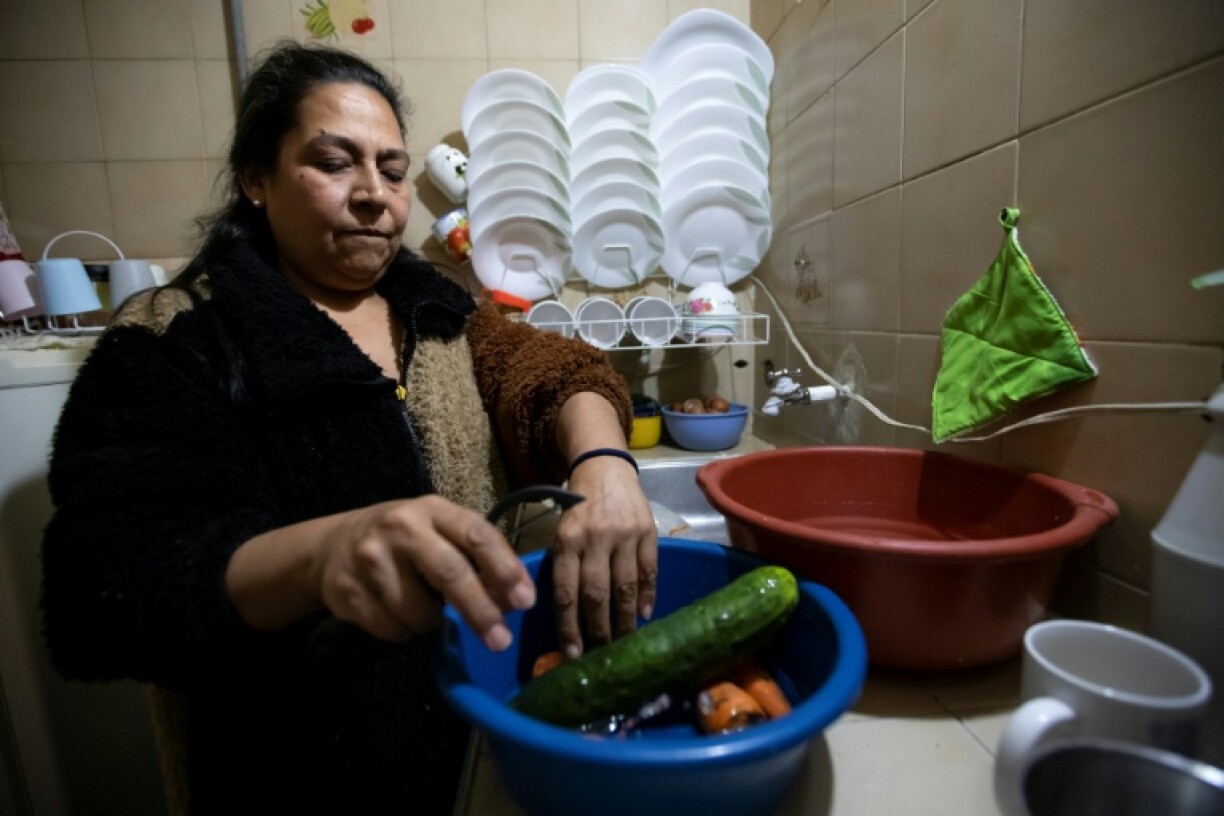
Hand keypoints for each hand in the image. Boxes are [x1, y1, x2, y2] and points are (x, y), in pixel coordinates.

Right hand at [319, 495, 535, 649]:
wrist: (333, 545)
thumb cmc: (405, 540)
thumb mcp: (439, 532)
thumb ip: (476, 556)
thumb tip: (512, 600)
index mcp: (432, 510)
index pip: (476, 534)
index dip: (504, 568)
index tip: (524, 601)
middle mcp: (400, 528)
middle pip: (449, 572)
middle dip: (480, 610)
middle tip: (500, 640)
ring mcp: (370, 559)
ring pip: (419, 612)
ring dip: (431, 622)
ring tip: (423, 606)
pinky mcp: (347, 591)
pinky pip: (392, 629)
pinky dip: (403, 631)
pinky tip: (395, 611)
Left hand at [551, 456, 656, 656]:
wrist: (605, 468)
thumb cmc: (578, 508)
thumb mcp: (561, 532)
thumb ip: (564, 566)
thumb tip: (567, 615)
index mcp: (567, 541)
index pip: (566, 592)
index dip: (569, 626)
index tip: (572, 653)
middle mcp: (595, 539)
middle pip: (596, 594)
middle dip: (598, 630)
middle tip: (599, 654)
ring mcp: (624, 535)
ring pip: (624, 587)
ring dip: (624, 620)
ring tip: (623, 641)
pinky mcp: (648, 532)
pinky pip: (648, 571)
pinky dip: (647, 596)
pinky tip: (644, 615)